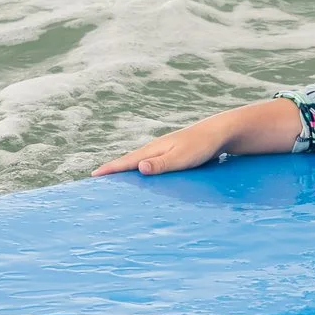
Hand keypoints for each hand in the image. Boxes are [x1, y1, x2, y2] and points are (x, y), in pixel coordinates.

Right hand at [95, 118, 227, 177]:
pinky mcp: (173, 155)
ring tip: (116, 181)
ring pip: (140, 162)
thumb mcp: (181, 158)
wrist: (220, 133)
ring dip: (127, 171)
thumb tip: (138, 168)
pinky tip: (144, 178)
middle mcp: (155, 149)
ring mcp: (164, 151)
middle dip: (113, 170)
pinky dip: (142, 171)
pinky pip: (152, 165)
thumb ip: (161, 164)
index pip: (126, 161)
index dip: (110, 169)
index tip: (93, 175)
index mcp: (153, 150)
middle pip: (129, 161)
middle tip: (97, 180)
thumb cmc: (201, 146)